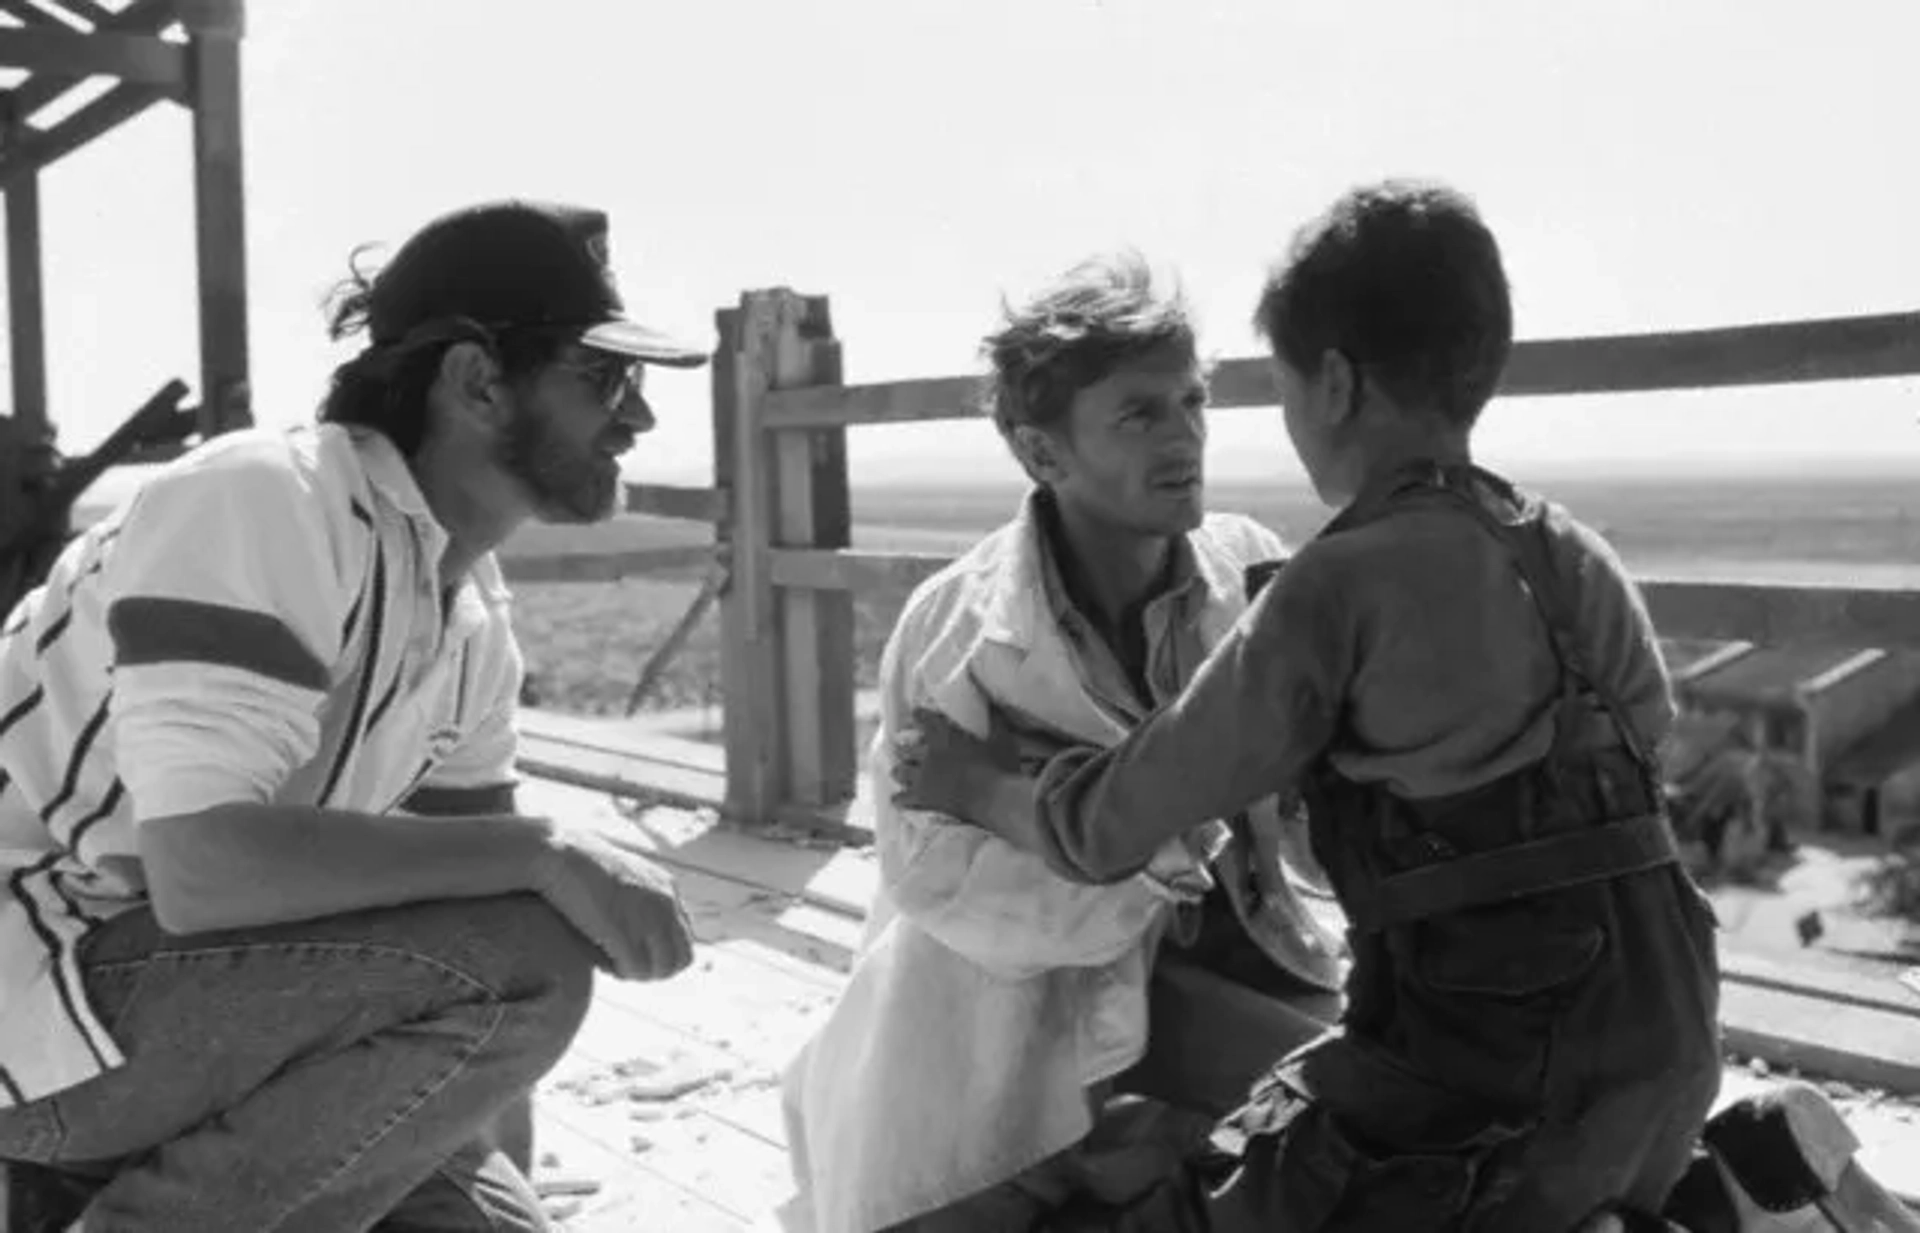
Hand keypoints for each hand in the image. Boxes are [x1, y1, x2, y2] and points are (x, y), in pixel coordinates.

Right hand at [533, 826, 695, 981]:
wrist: (558, 853)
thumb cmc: (580, 864)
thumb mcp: (624, 876)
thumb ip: (641, 897)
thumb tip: (639, 931)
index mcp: (668, 887)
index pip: (684, 937)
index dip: (660, 952)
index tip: (635, 951)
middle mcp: (666, 903)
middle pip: (681, 958)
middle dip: (655, 969)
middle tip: (626, 966)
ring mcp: (649, 918)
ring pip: (662, 969)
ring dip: (639, 973)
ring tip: (614, 965)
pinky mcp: (626, 932)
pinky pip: (636, 970)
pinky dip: (621, 972)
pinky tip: (604, 963)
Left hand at [891, 704, 1069, 816]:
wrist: (992, 797)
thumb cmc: (998, 766)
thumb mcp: (1001, 739)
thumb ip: (995, 721)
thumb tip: (994, 703)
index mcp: (944, 736)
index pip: (925, 720)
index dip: (919, 716)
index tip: (915, 713)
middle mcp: (928, 754)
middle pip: (907, 749)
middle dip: (905, 748)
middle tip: (902, 748)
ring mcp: (922, 777)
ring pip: (900, 772)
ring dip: (900, 771)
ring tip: (898, 771)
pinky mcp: (923, 799)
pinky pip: (903, 798)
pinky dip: (900, 799)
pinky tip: (896, 800)